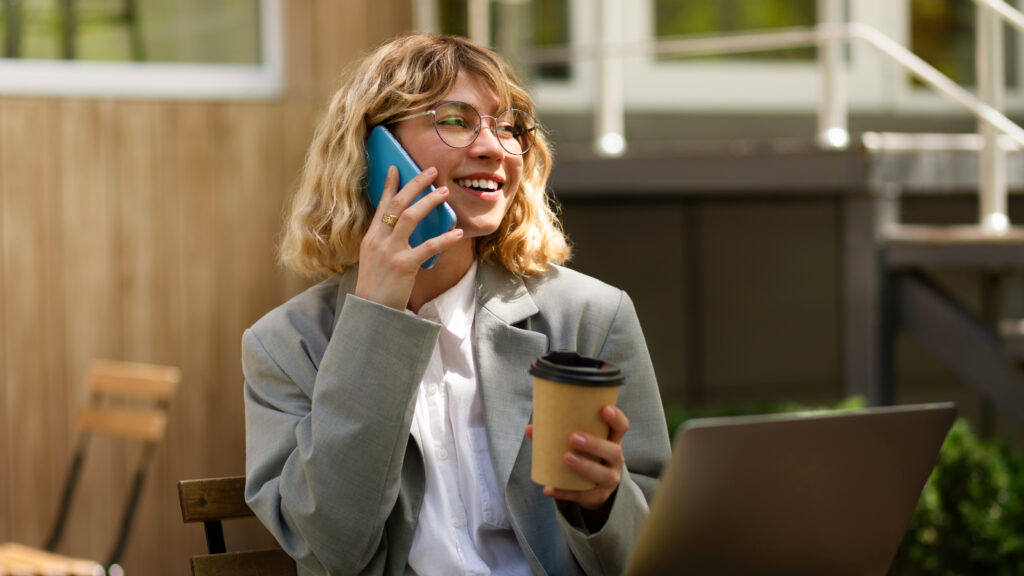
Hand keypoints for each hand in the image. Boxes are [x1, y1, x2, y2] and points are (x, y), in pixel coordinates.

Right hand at [355, 165, 463, 309]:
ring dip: (429, 201)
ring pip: (409, 217)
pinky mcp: (403, 266)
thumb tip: (404, 228)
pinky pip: (428, 247)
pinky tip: (458, 233)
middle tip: (431, 171)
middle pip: (397, 204)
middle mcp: (378, 241)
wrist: (372, 313)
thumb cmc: (377, 287)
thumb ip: (386, 242)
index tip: (397, 167)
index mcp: (371, 238)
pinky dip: (445, 238)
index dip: (390, 185)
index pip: (382, 205)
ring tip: (445, 192)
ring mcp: (389, 252)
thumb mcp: (375, 260)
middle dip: (414, 185)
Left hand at [525, 404, 629, 511]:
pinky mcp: (598, 496)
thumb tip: (530, 429)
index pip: (621, 427)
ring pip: (603, 475)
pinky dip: (565, 492)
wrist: (596, 486)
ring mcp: (610, 479)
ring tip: (566, 458)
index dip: (615, 418)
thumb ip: (559, 433)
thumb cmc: (585, 454)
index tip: (604, 408)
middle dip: (594, 444)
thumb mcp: (580, 443)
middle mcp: (615, 460)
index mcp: (612, 441)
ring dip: (584, 466)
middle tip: (573, 438)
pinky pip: (583, 495)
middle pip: (613, 451)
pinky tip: (549, 489)